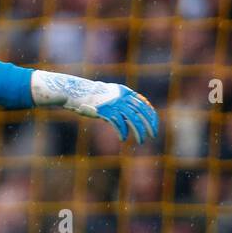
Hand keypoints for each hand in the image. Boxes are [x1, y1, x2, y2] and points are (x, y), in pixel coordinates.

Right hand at [32, 70, 159, 142]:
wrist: (76, 92)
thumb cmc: (93, 96)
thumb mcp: (110, 96)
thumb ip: (122, 103)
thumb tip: (132, 116)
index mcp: (125, 92)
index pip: (144, 104)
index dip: (151, 116)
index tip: (154, 126)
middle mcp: (121, 97)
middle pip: (141, 112)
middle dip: (149, 125)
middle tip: (153, 135)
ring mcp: (114, 104)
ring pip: (132, 119)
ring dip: (138, 131)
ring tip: (141, 140)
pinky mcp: (105, 111)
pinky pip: (118, 123)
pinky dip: (122, 132)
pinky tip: (123, 138)